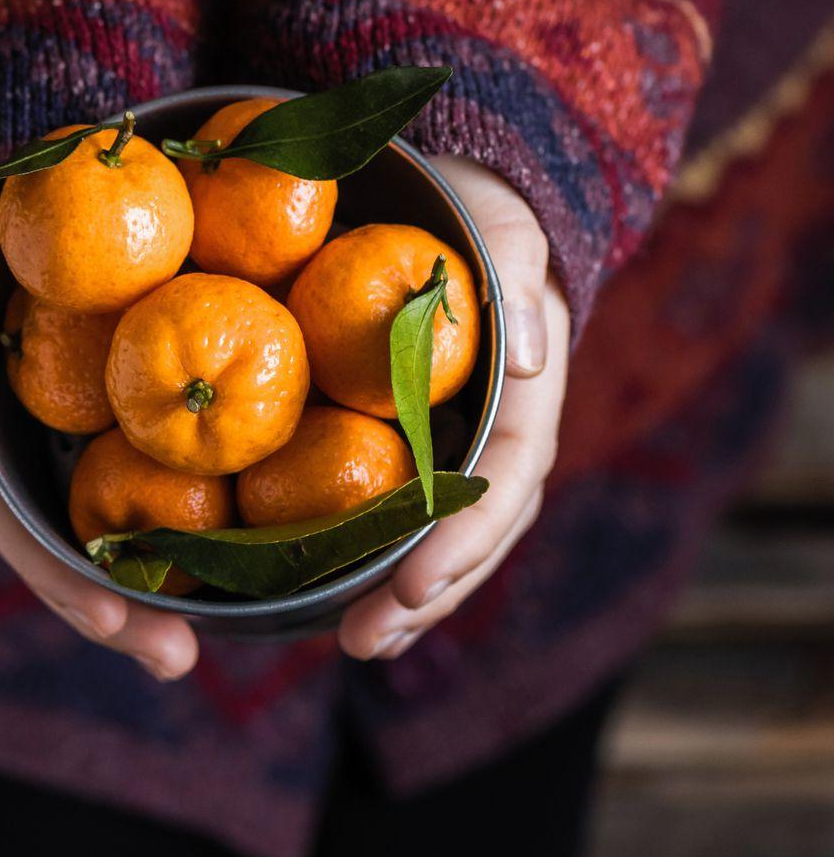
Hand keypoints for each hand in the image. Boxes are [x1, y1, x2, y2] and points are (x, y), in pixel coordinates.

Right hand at [0, 223, 199, 681]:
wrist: (4, 245)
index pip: (15, 527)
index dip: (60, 577)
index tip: (109, 617)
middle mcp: (24, 471)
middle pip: (65, 562)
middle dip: (116, 618)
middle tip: (176, 661)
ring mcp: (66, 464)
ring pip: (105, 546)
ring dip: (147, 604)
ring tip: (190, 652)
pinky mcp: (111, 443)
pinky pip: (148, 493)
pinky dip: (180, 537)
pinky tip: (229, 570)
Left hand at [337, 156, 570, 659]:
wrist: (457, 214)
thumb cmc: (478, 220)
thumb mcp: (504, 231)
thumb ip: (517, 277)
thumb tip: (526, 360)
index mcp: (525, 401)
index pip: (505, 483)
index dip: (464, 540)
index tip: (414, 581)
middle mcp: (497, 441)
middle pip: (476, 536)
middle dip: (427, 595)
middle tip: (366, 640)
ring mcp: (459, 453)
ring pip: (442, 542)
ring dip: (403, 600)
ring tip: (355, 642)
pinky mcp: (417, 450)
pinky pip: (402, 515)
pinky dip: (374, 560)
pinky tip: (330, 596)